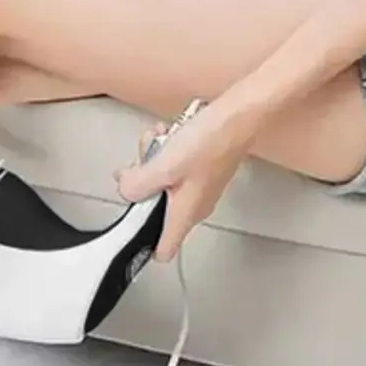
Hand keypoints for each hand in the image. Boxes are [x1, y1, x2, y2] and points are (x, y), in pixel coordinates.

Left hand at [114, 100, 259, 261]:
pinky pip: (171, 167)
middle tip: (141, 164)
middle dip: (140, 185)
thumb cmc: (208, 142)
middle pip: (152, 210)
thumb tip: (125, 191)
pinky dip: (165, 151)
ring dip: (151, 161)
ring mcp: (197, 188)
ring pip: (159, 183)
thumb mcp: (163, 166)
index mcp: (185, 215)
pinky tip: (168, 134)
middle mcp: (193, 208)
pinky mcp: (199, 170)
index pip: (163, 251)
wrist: (239, 114)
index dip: (142, 244)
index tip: (127, 227)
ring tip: (159, 140)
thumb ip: (137, 185)